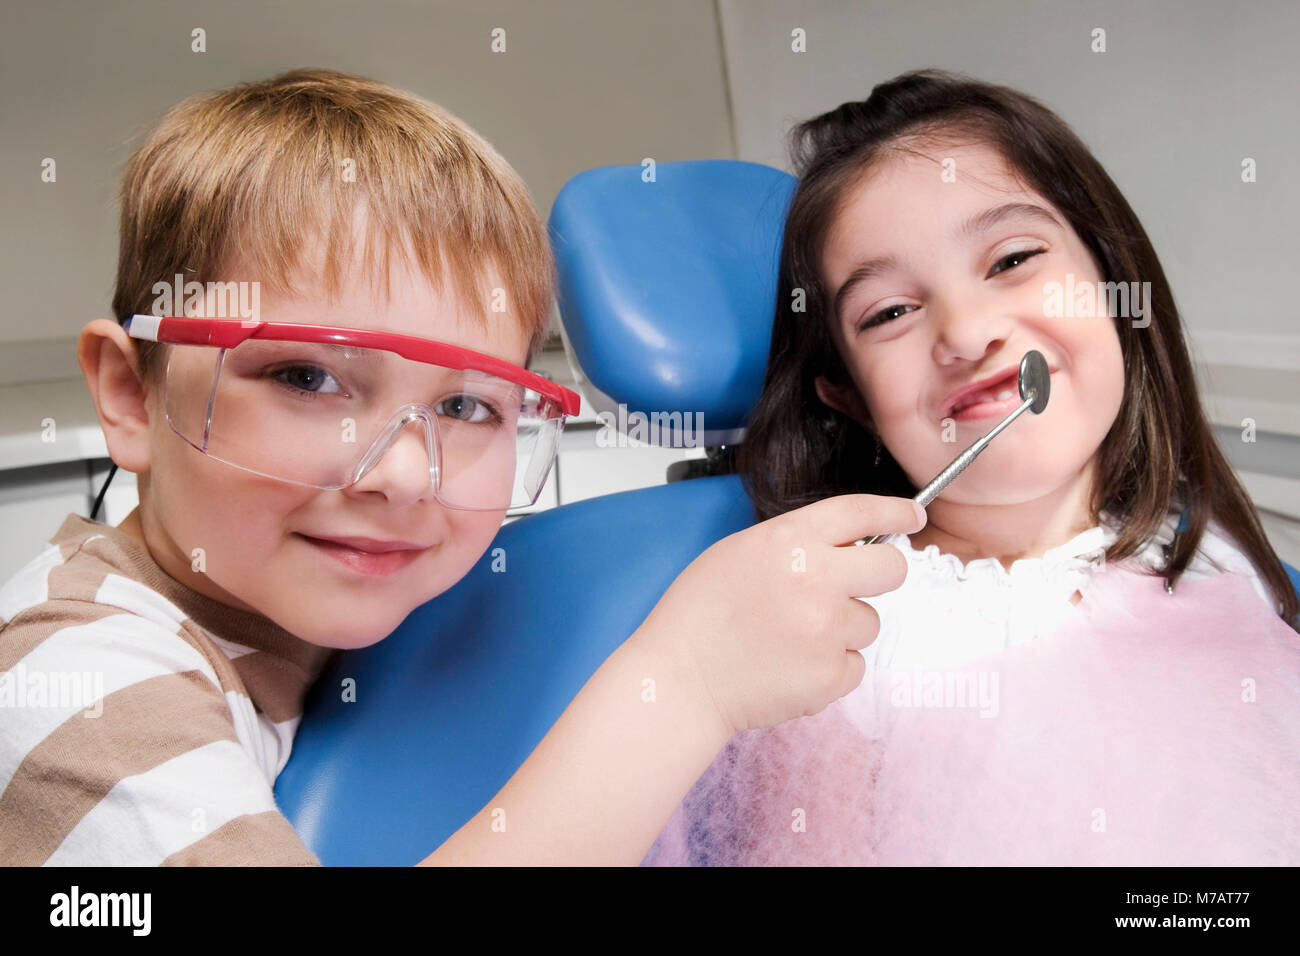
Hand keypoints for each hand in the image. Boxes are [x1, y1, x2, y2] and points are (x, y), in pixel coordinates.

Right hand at [634, 494, 924, 734]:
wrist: (680, 679)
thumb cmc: (699, 614)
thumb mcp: (740, 551)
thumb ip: (796, 542)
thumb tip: (846, 544)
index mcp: (790, 540)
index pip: (862, 512)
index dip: (895, 512)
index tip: (911, 516)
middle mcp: (817, 579)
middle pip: (891, 568)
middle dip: (879, 574)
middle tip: (850, 587)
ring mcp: (827, 630)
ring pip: (869, 622)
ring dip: (842, 629)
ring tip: (792, 638)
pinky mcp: (831, 675)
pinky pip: (855, 665)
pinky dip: (831, 668)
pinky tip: (792, 665)